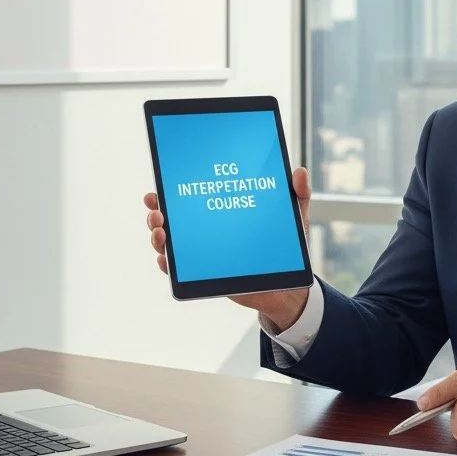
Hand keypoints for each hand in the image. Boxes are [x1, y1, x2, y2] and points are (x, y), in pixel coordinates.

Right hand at [143, 167, 312, 330]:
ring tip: (160, 233)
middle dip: (157, 214)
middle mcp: (207, 232)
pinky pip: (181, 273)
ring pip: (171, 245)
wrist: (289, 285)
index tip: (158, 187)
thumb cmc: (286, 247)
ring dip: (159, 238)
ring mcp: (204, 254)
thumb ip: (298, 193)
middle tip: (156, 210)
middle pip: (172, 220)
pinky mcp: (208, 276)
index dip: (169, 192)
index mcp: (220, 212)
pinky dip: (170, 267)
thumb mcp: (293, 217)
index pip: (190, 198)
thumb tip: (300, 171)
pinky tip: (166, 260)